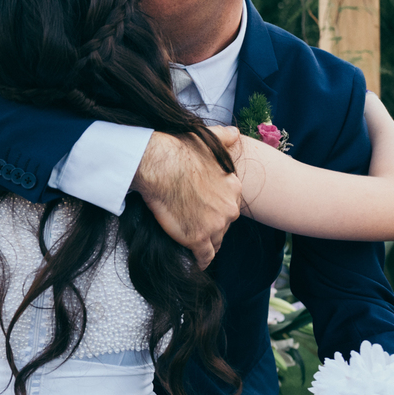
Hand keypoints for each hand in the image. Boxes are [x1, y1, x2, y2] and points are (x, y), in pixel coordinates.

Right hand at [131, 130, 241, 268]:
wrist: (158, 165)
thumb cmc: (179, 150)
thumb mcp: (209, 137)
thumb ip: (225, 137)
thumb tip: (235, 133)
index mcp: (234, 188)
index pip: (229, 205)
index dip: (215, 209)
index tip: (203, 210)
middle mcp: (230, 208)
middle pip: (224, 224)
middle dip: (211, 225)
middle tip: (193, 224)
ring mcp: (215, 225)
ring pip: (215, 241)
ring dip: (205, 242)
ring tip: (192, 242)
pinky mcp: (198, 239)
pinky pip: (204, 257)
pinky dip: (199, 260)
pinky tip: (194, 261)